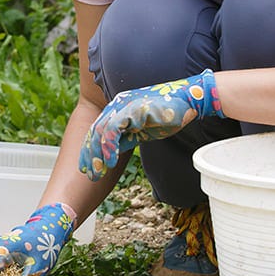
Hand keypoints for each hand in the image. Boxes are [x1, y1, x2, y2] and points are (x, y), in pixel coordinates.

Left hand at [80, 68, 223, 180]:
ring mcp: (123, 106)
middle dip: (90, 154)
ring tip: (98, 172)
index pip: (97, 131)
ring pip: (101, 131)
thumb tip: (111, 154)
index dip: (90, 150)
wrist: (187, 101)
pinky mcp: (132, 109)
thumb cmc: (166, 115)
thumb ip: (125, 138)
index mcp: (117, 109)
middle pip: (95, 131)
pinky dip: (109, 147)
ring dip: (97, 154)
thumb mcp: (141, 130)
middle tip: (89, 174)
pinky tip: (110, 162)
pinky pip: (113, 129)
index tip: (87, 168)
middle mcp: (117, 105)